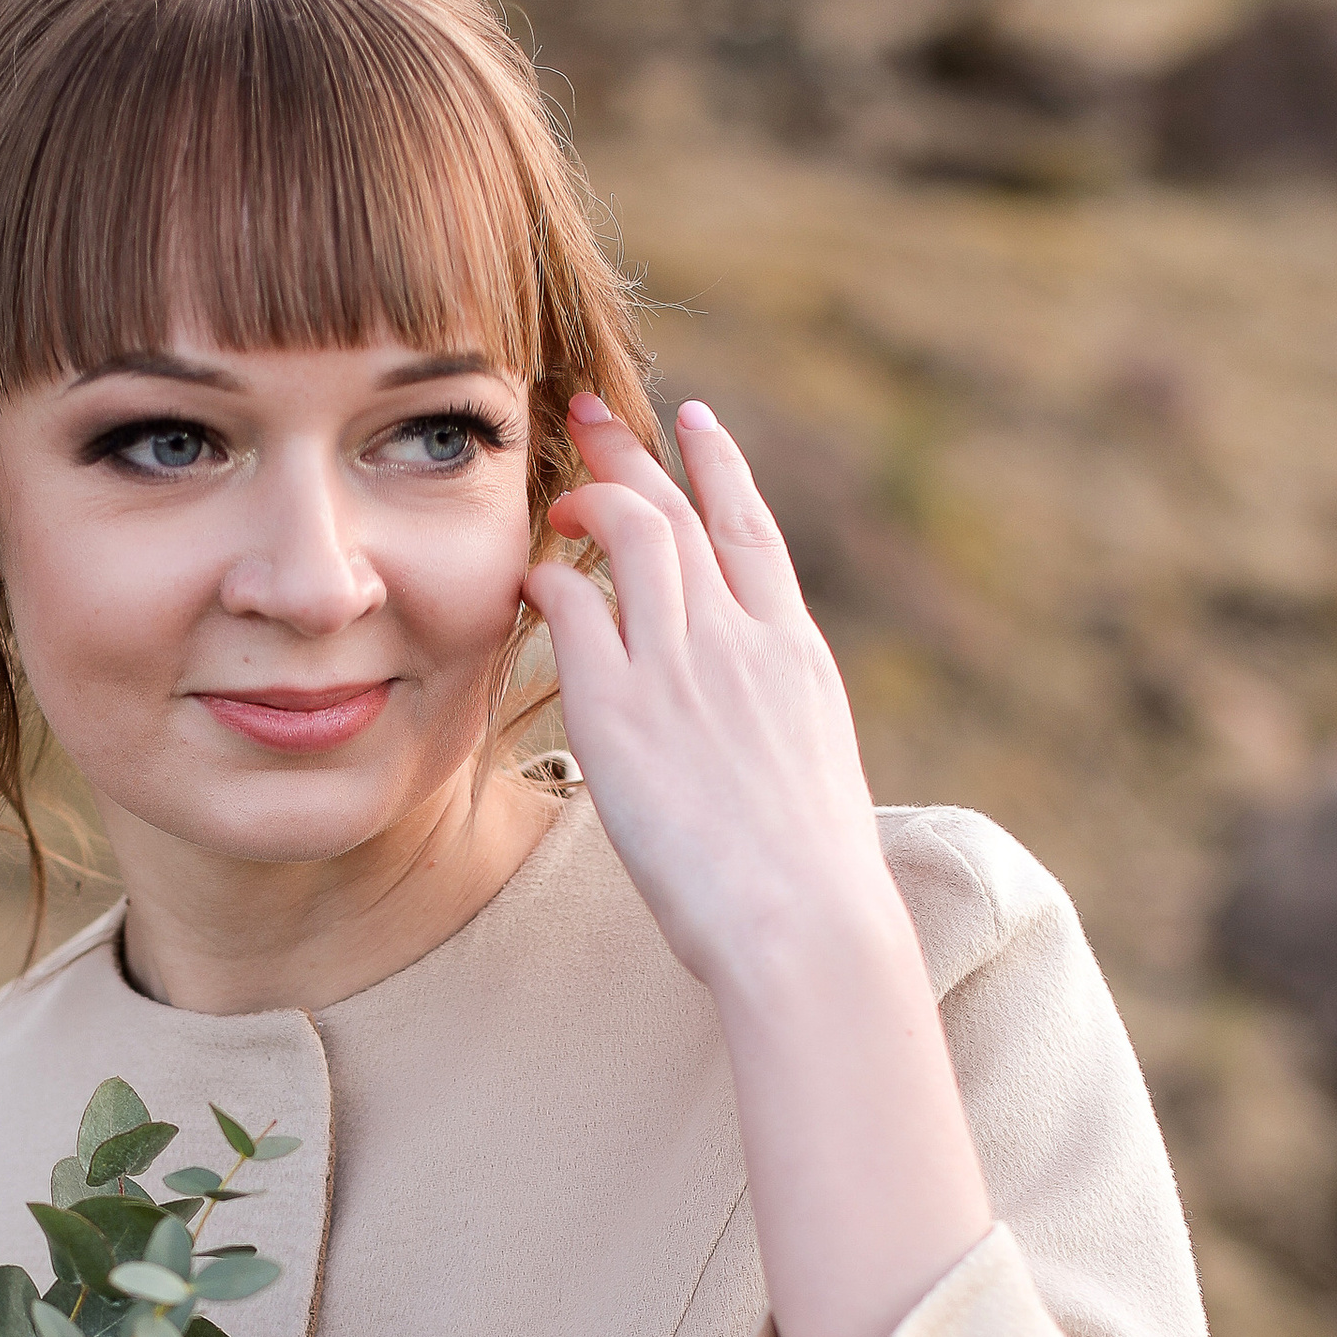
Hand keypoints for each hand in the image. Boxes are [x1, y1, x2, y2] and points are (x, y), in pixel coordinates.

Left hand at [523, 395, 888, 1001]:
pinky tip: (527, 579)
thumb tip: (745, 732)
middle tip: (588, 413)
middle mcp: (741, 641)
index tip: (693, 420)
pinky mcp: (622, 710)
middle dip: (633, 450)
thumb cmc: (810, 886)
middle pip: (682, 513)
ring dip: (587, 497)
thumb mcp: (809, 775)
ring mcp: (683, 667)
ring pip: (633, 535)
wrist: (804, 924)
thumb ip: (771, 724)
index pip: (753, 531)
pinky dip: (549, 577)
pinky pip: (575, 605)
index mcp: (794, 655)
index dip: (719, 465)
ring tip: (553, 491)